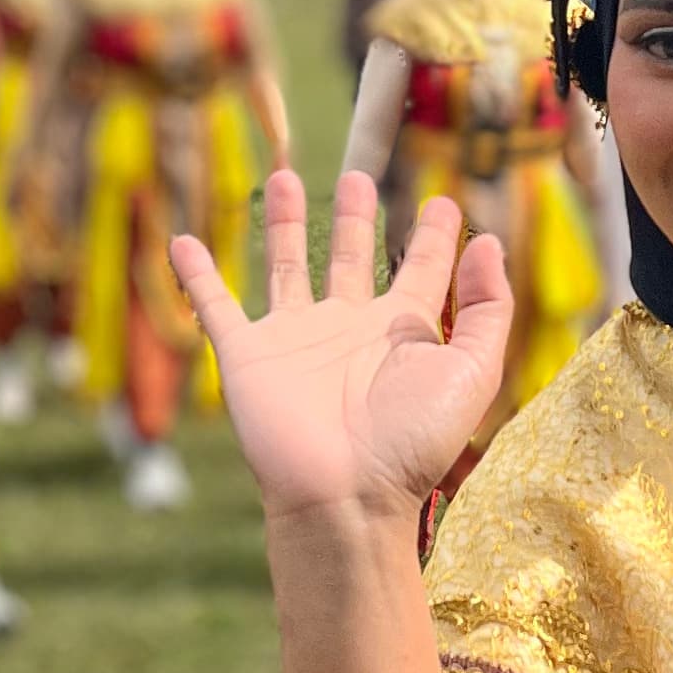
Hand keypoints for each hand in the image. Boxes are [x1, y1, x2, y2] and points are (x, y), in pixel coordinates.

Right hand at [174, 169, 510, 525]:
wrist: (346, 494)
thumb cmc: (414, 440)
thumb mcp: (473, 370)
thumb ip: (488, 308)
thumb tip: (489, 244)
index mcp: (405, 332)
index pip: (423, 271)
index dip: (437, 237)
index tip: (444, 202)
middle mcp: (350, 329)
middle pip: (353, 258)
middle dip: (356, 219)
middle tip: (358, 179)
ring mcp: (296, 340)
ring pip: (288, 267)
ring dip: (287, 224)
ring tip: (286, 178)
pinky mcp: (248, 355)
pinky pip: (215, 307)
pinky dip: (196, 275)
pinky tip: (182, 241)